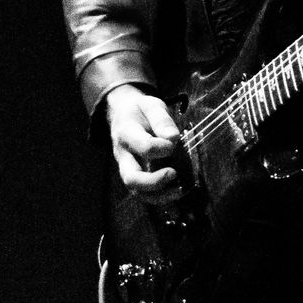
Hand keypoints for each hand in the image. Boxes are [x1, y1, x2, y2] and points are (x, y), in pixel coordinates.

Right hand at [105, 83, 182, 203]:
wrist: (122, 115)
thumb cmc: (140, 110)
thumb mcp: (151, 105)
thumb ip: (162, 120)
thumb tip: (173, 138)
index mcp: (127, 133)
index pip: (143, 146)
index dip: (161, 148)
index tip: (176, 142)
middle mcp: (123, 155)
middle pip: (131, 178)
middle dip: (154, 182)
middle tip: (174, 173)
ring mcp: (127, 168)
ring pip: (137, 191)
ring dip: (159, 195)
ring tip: (180, 189)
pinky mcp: (135, 176)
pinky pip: (144, 193)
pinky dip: (160, 197)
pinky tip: (178, 191)